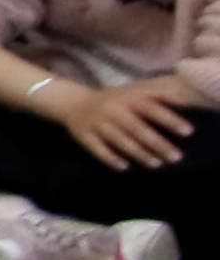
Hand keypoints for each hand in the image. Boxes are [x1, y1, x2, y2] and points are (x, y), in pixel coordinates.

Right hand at [58, 73, 196, 168]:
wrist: (72, 102)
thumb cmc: (113, 100)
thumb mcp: (132, 92)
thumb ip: (156, 96)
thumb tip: (185, 99)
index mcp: (126, 99)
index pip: (150, 108)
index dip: (169, 119)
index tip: (188, 132)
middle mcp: (112, 110)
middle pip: (137, 129)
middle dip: (158, 144)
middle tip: (176, 157)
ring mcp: (97, 123)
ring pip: (120, 140)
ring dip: (139, 153)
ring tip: (156, 164)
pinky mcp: (83, 135)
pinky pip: (97, 149)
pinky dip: (110, 158)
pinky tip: (124, 167)